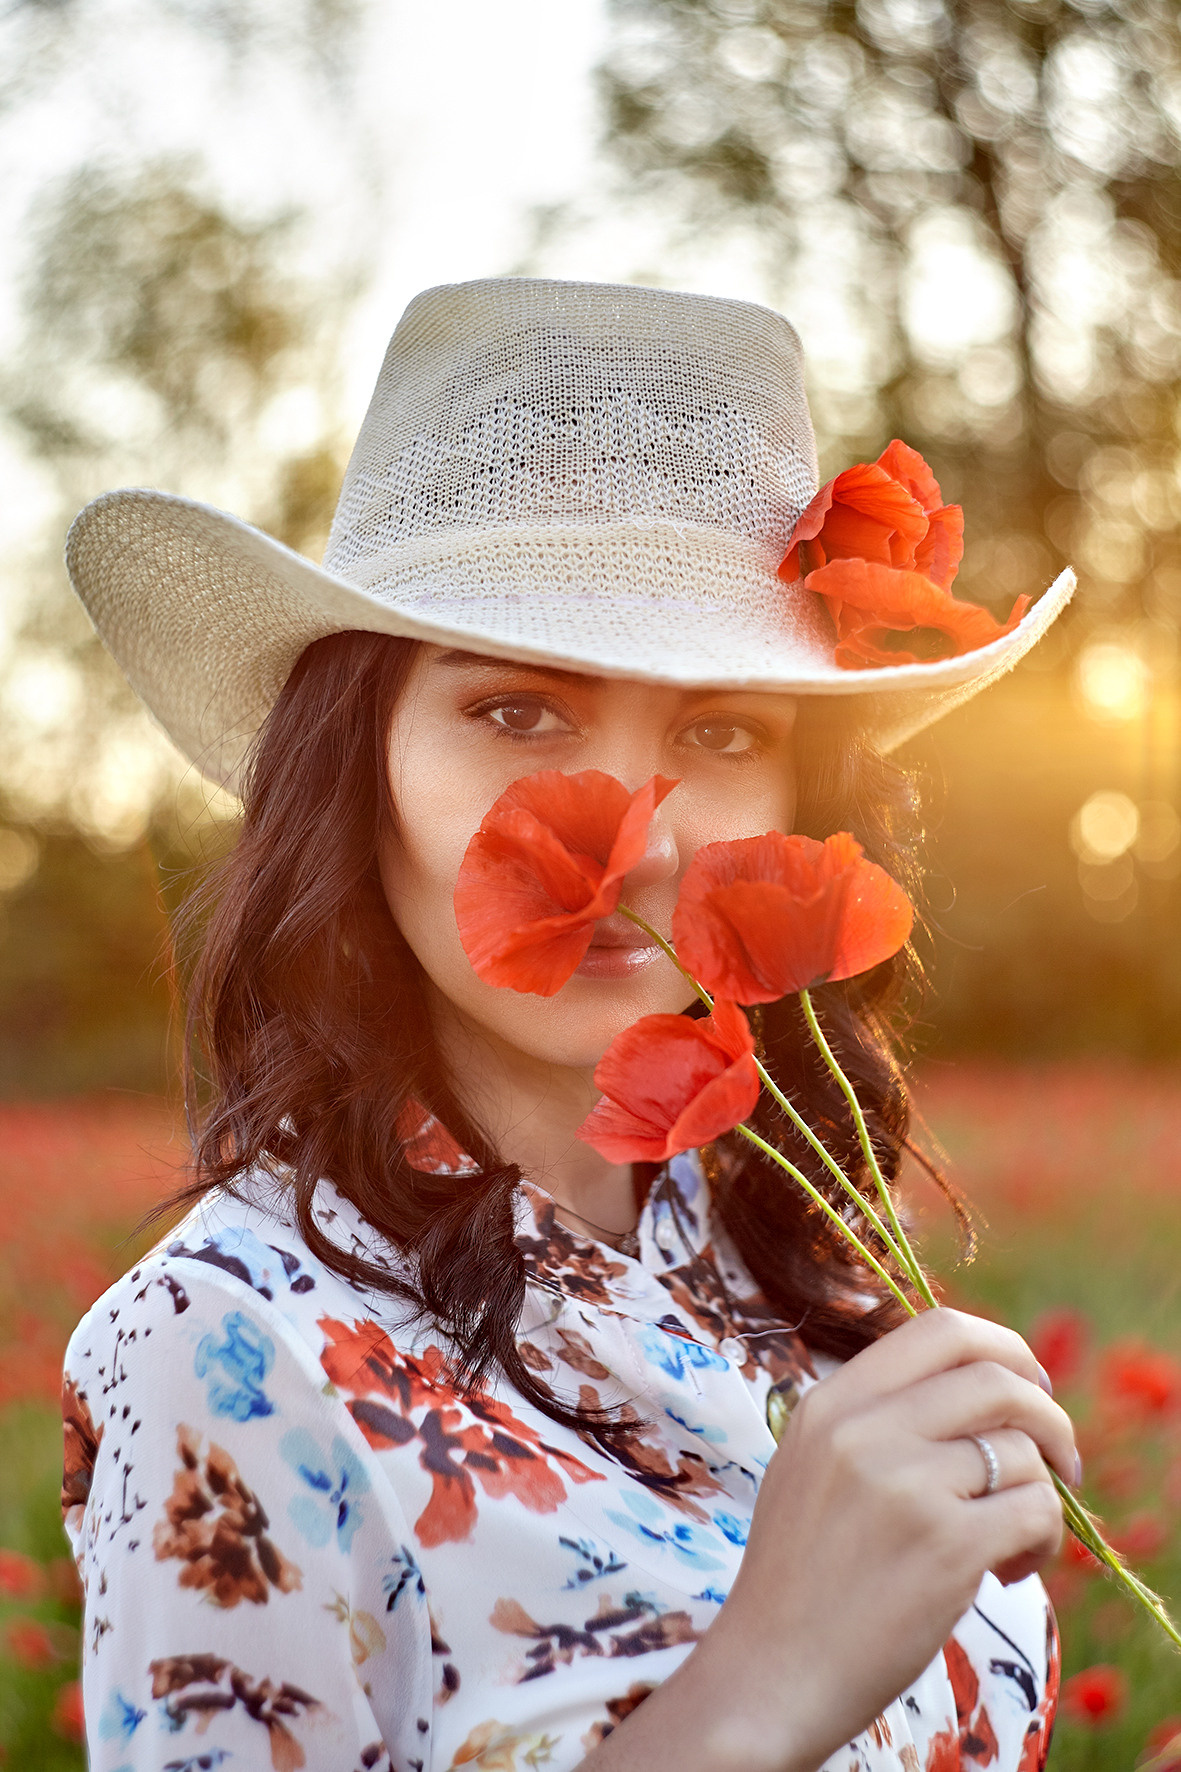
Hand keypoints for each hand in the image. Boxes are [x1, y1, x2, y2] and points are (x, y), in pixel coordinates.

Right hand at [701, 1307, 1074, 1768]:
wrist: (770, 1672)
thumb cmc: (798, 1577)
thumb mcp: (809, 1466)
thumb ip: (873, 1418)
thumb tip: (980, 1386)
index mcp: (830, 1404)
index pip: (939, 1330)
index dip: (1003, 1347)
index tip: (1029, 1385)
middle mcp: (864, 1430)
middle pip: (996, 1377)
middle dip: (1048, 1413)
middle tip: (1060, 1458)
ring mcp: (905, 1485)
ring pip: (1023, 1450)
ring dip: (1044, 1494)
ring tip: (1016, 1540)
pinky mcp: (946, 1546)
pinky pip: (1035, 1511)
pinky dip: (1044, 1539)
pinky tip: (1009, 1571)